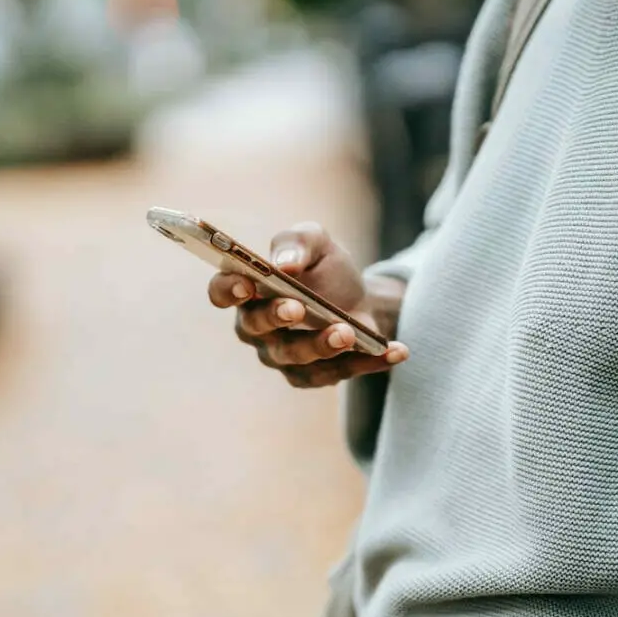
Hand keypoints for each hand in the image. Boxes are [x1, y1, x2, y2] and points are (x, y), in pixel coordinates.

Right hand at [208, 222, 408, 387]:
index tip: (247, 284)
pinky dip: (368, 362)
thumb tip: (285, 263)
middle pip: (256, 328)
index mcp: (247, 290)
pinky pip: (338, 373)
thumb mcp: (316, 241)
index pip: (222, 292)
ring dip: (321, 345)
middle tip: (297, 308)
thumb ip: (298, 242)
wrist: (359, 297)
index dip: (229, 290)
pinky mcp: (313, 376)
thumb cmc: (324, 268)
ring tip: (347, 332)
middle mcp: (256, 328)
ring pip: (295, 358)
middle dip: (276, 318)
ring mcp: (283, 356)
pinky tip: (395, 351)